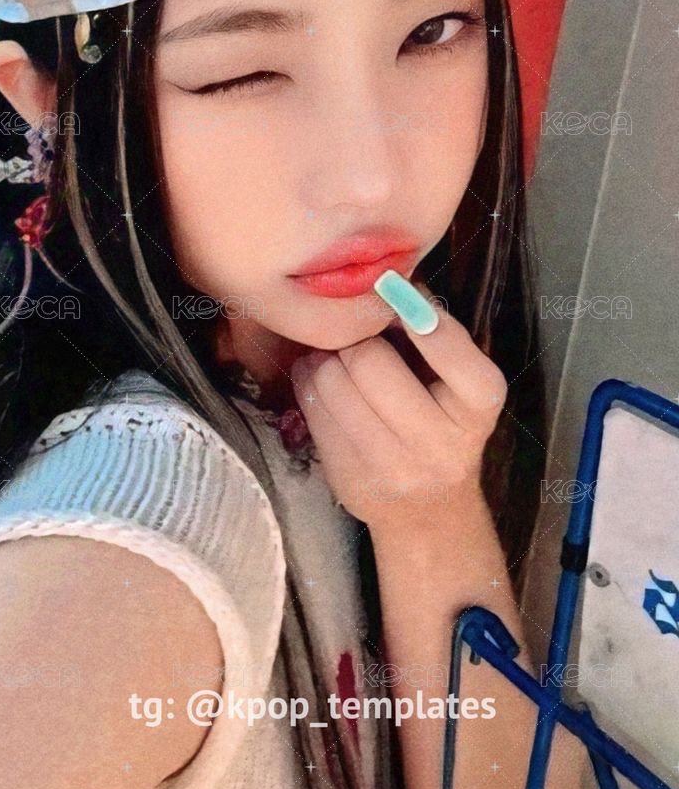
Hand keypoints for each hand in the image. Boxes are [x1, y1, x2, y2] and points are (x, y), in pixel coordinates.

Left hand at [288, 283, 507, 536]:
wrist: (429, 509)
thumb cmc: (443, 422)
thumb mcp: (458, 380)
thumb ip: (432, 331)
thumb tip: (389, 278)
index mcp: (480, 402)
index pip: (444, 340)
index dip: (408, 309)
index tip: (392, 295)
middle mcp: (442, 439)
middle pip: (369, 359)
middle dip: (355, 340)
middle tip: (356, 340)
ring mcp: (394, 465)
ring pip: (331, 381)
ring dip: (324, 361)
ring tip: (335, 361)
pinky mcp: (351, 478)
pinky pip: (311, 409)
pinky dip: (309, 385)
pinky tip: (321, 385)